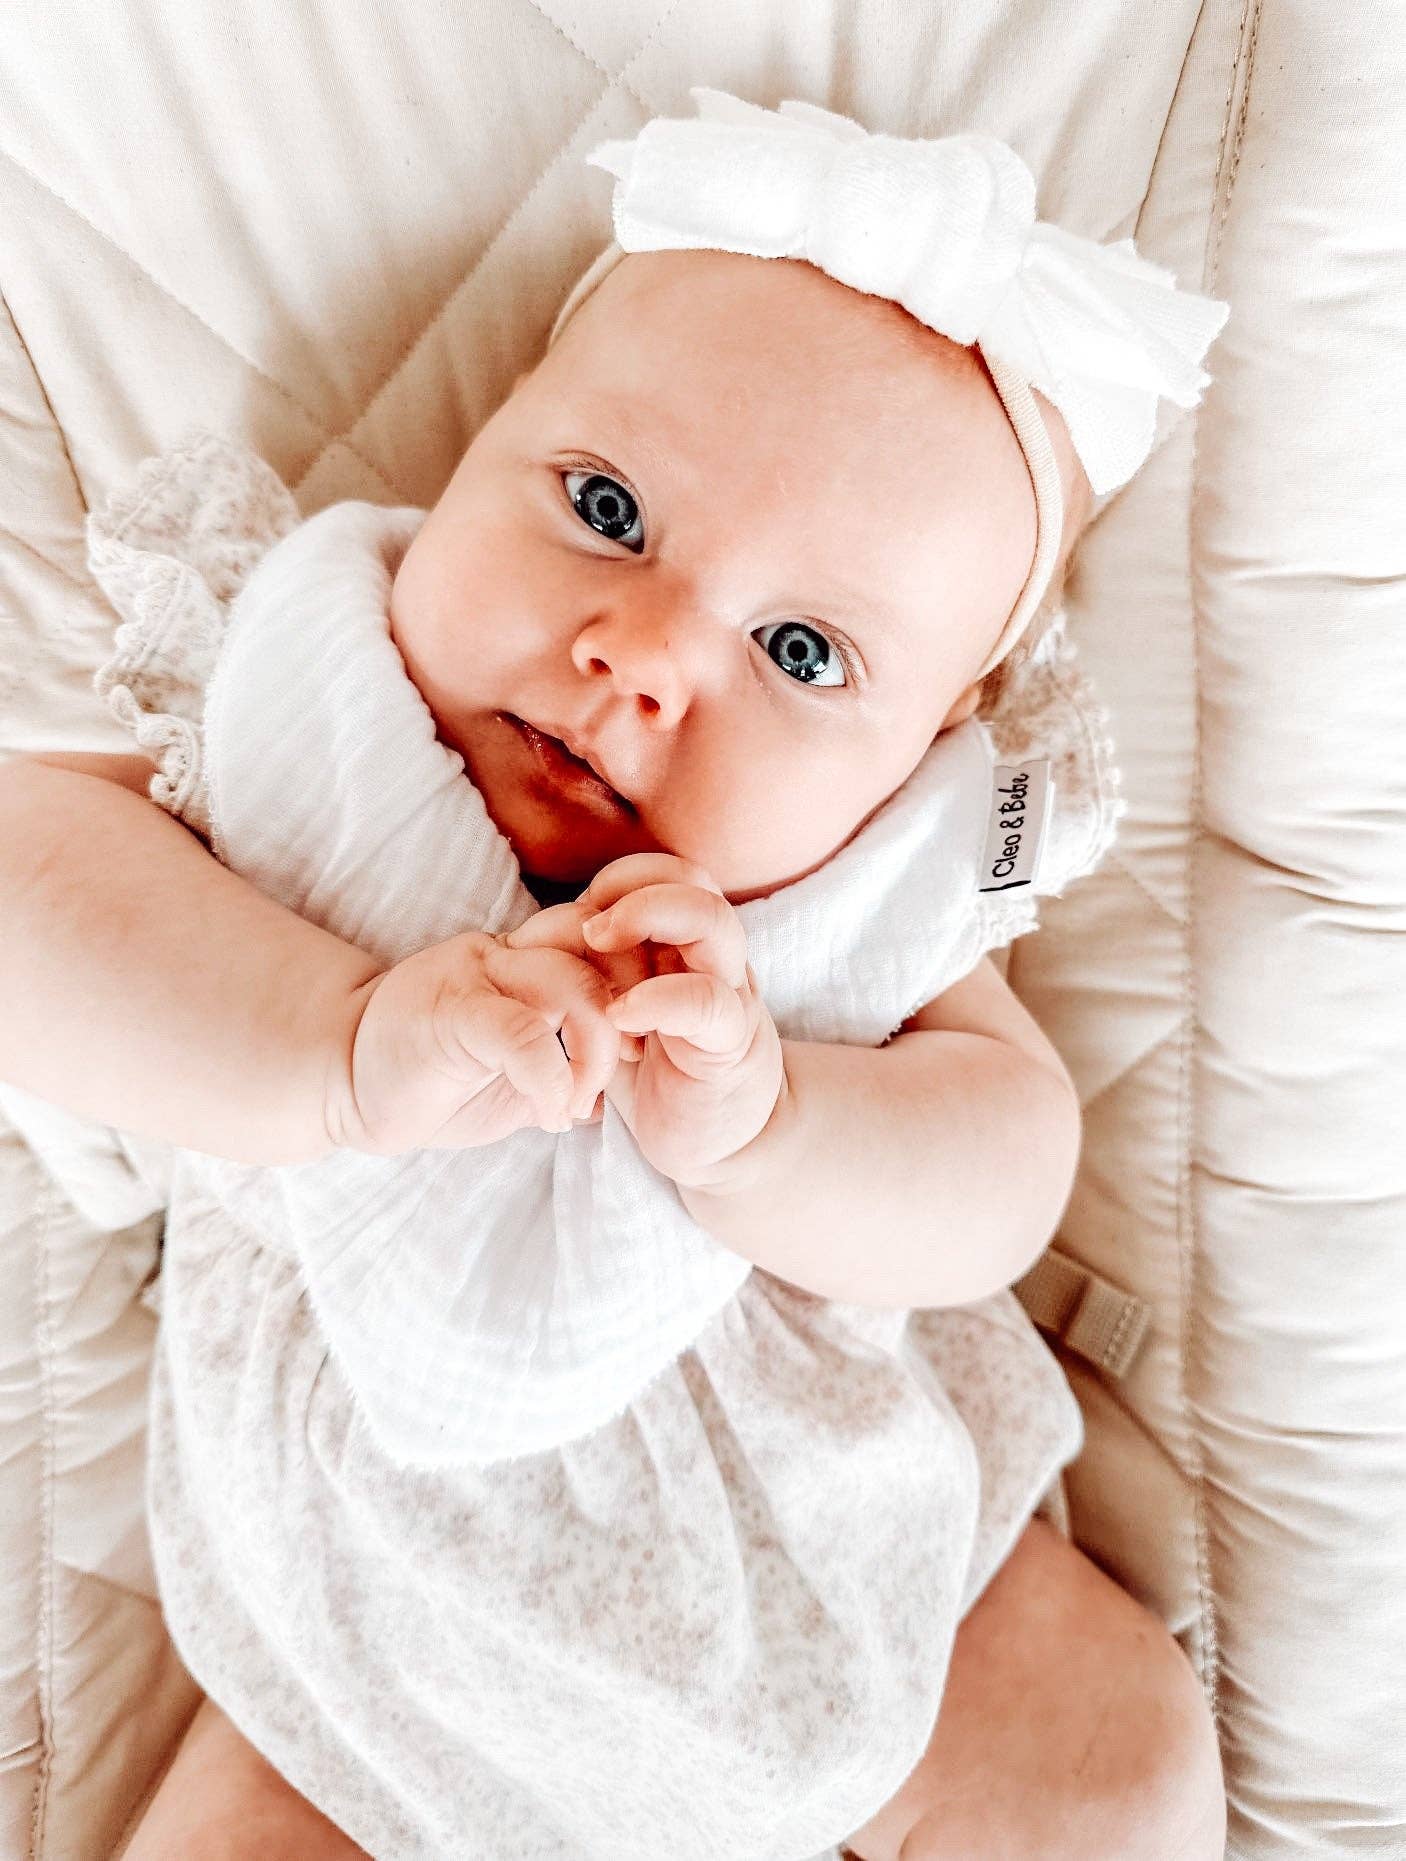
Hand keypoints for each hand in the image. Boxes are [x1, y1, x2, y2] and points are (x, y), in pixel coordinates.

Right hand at [325, 919, 620, 1155]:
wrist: (342, 1084)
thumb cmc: (431, 1082)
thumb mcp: (514, 1076)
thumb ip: (560, 1068)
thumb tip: (611, 1098)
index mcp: (525, 959)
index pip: (605, 939)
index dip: (637, 987)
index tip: (637, 1048)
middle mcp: (504, 953)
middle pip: (601, 949)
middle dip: (630, 1014)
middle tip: (621, 1073)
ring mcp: (474, 973)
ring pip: (571, 983)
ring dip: (594, 1053)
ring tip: (578, 1103)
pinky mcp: (450, 1010)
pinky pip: (523, 1032)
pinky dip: (552, 1080)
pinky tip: (551, 1116)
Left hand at [565, 853, 786, 1191]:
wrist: (718, 1143)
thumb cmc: (662, 1073)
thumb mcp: (628, 1010)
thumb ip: (606, 970)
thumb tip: (554, 930)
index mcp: (693, 948)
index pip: (674, 874)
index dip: (628, 877)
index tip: (584, 911)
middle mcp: (718, 961)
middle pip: (697, 881)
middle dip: (636, 885)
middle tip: (588, 926)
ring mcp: (732, 997)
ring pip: (712, 921)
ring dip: (649, 918)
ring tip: (598, 945)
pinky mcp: (731, 1045)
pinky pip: (707, 1002)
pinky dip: (659, 997)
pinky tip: (620, 1016)